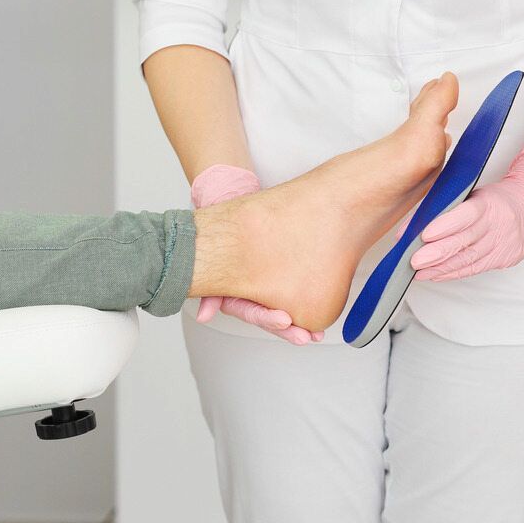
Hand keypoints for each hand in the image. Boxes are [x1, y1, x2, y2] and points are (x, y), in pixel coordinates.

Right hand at [191, 164, 323, 344]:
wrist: (232, 186)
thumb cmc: (217, 213)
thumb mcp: (211, 245)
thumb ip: (208, 283)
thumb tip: (204, 315)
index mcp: (228, 284)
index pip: (245, 309)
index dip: (264, 319)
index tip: (284, 321)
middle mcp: (247, 283)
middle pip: (266, 314)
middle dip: (286, 328)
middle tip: (305, 336)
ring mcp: (264, 276)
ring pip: (280, 304)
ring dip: (299, 320)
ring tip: (316, 332)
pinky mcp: (280, 265)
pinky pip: (292, 287)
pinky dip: (305, 297)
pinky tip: (319, 312)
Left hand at [408, 141, 523, 281]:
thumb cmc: (496, 198)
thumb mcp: (475, 193)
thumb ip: (449, 206)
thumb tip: (414, 223)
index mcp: (489, 204)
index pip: (466, 215)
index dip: (445, 226)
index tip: (424, 234)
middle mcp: (497, 225)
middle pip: (465, 241)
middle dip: (436, 253)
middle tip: (414, 260)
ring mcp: (502, 244)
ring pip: (468, 259)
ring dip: (440, 268)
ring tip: (419, 272)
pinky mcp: (504, 258)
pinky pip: (475, 269)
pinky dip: (452, 273)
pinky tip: (435, 275)